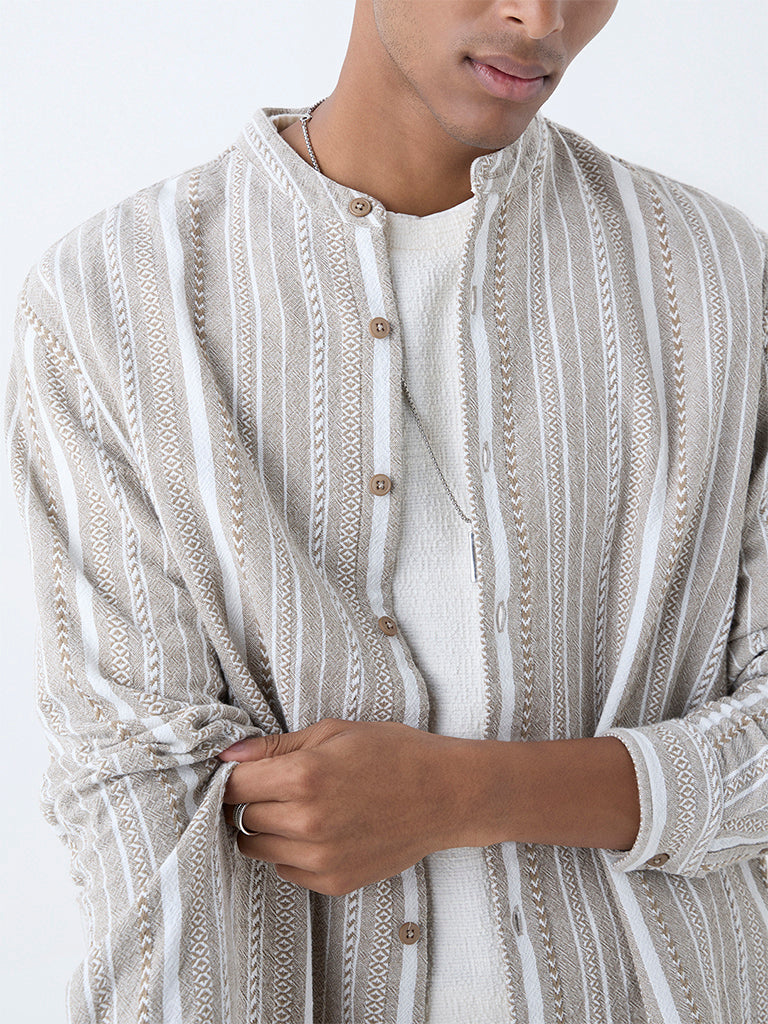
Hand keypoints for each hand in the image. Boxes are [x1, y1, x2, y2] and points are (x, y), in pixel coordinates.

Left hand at [218, 717, 466, 895]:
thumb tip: (230, 755)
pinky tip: (317, 830)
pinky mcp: (333, 881)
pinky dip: (290, 851)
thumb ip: (277, 747)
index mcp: (304, 776)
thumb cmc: (393, 753)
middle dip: (247, 801)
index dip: (231, 777)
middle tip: (271, 786)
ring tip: (294, 808)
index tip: (239, 772)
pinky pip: (286, 869)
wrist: (446, 795)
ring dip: (265, 828)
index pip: (234, 785)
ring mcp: (320, 858)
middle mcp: (306, 822)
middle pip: (241, 817)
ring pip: (256, 848)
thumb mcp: (334, 732)